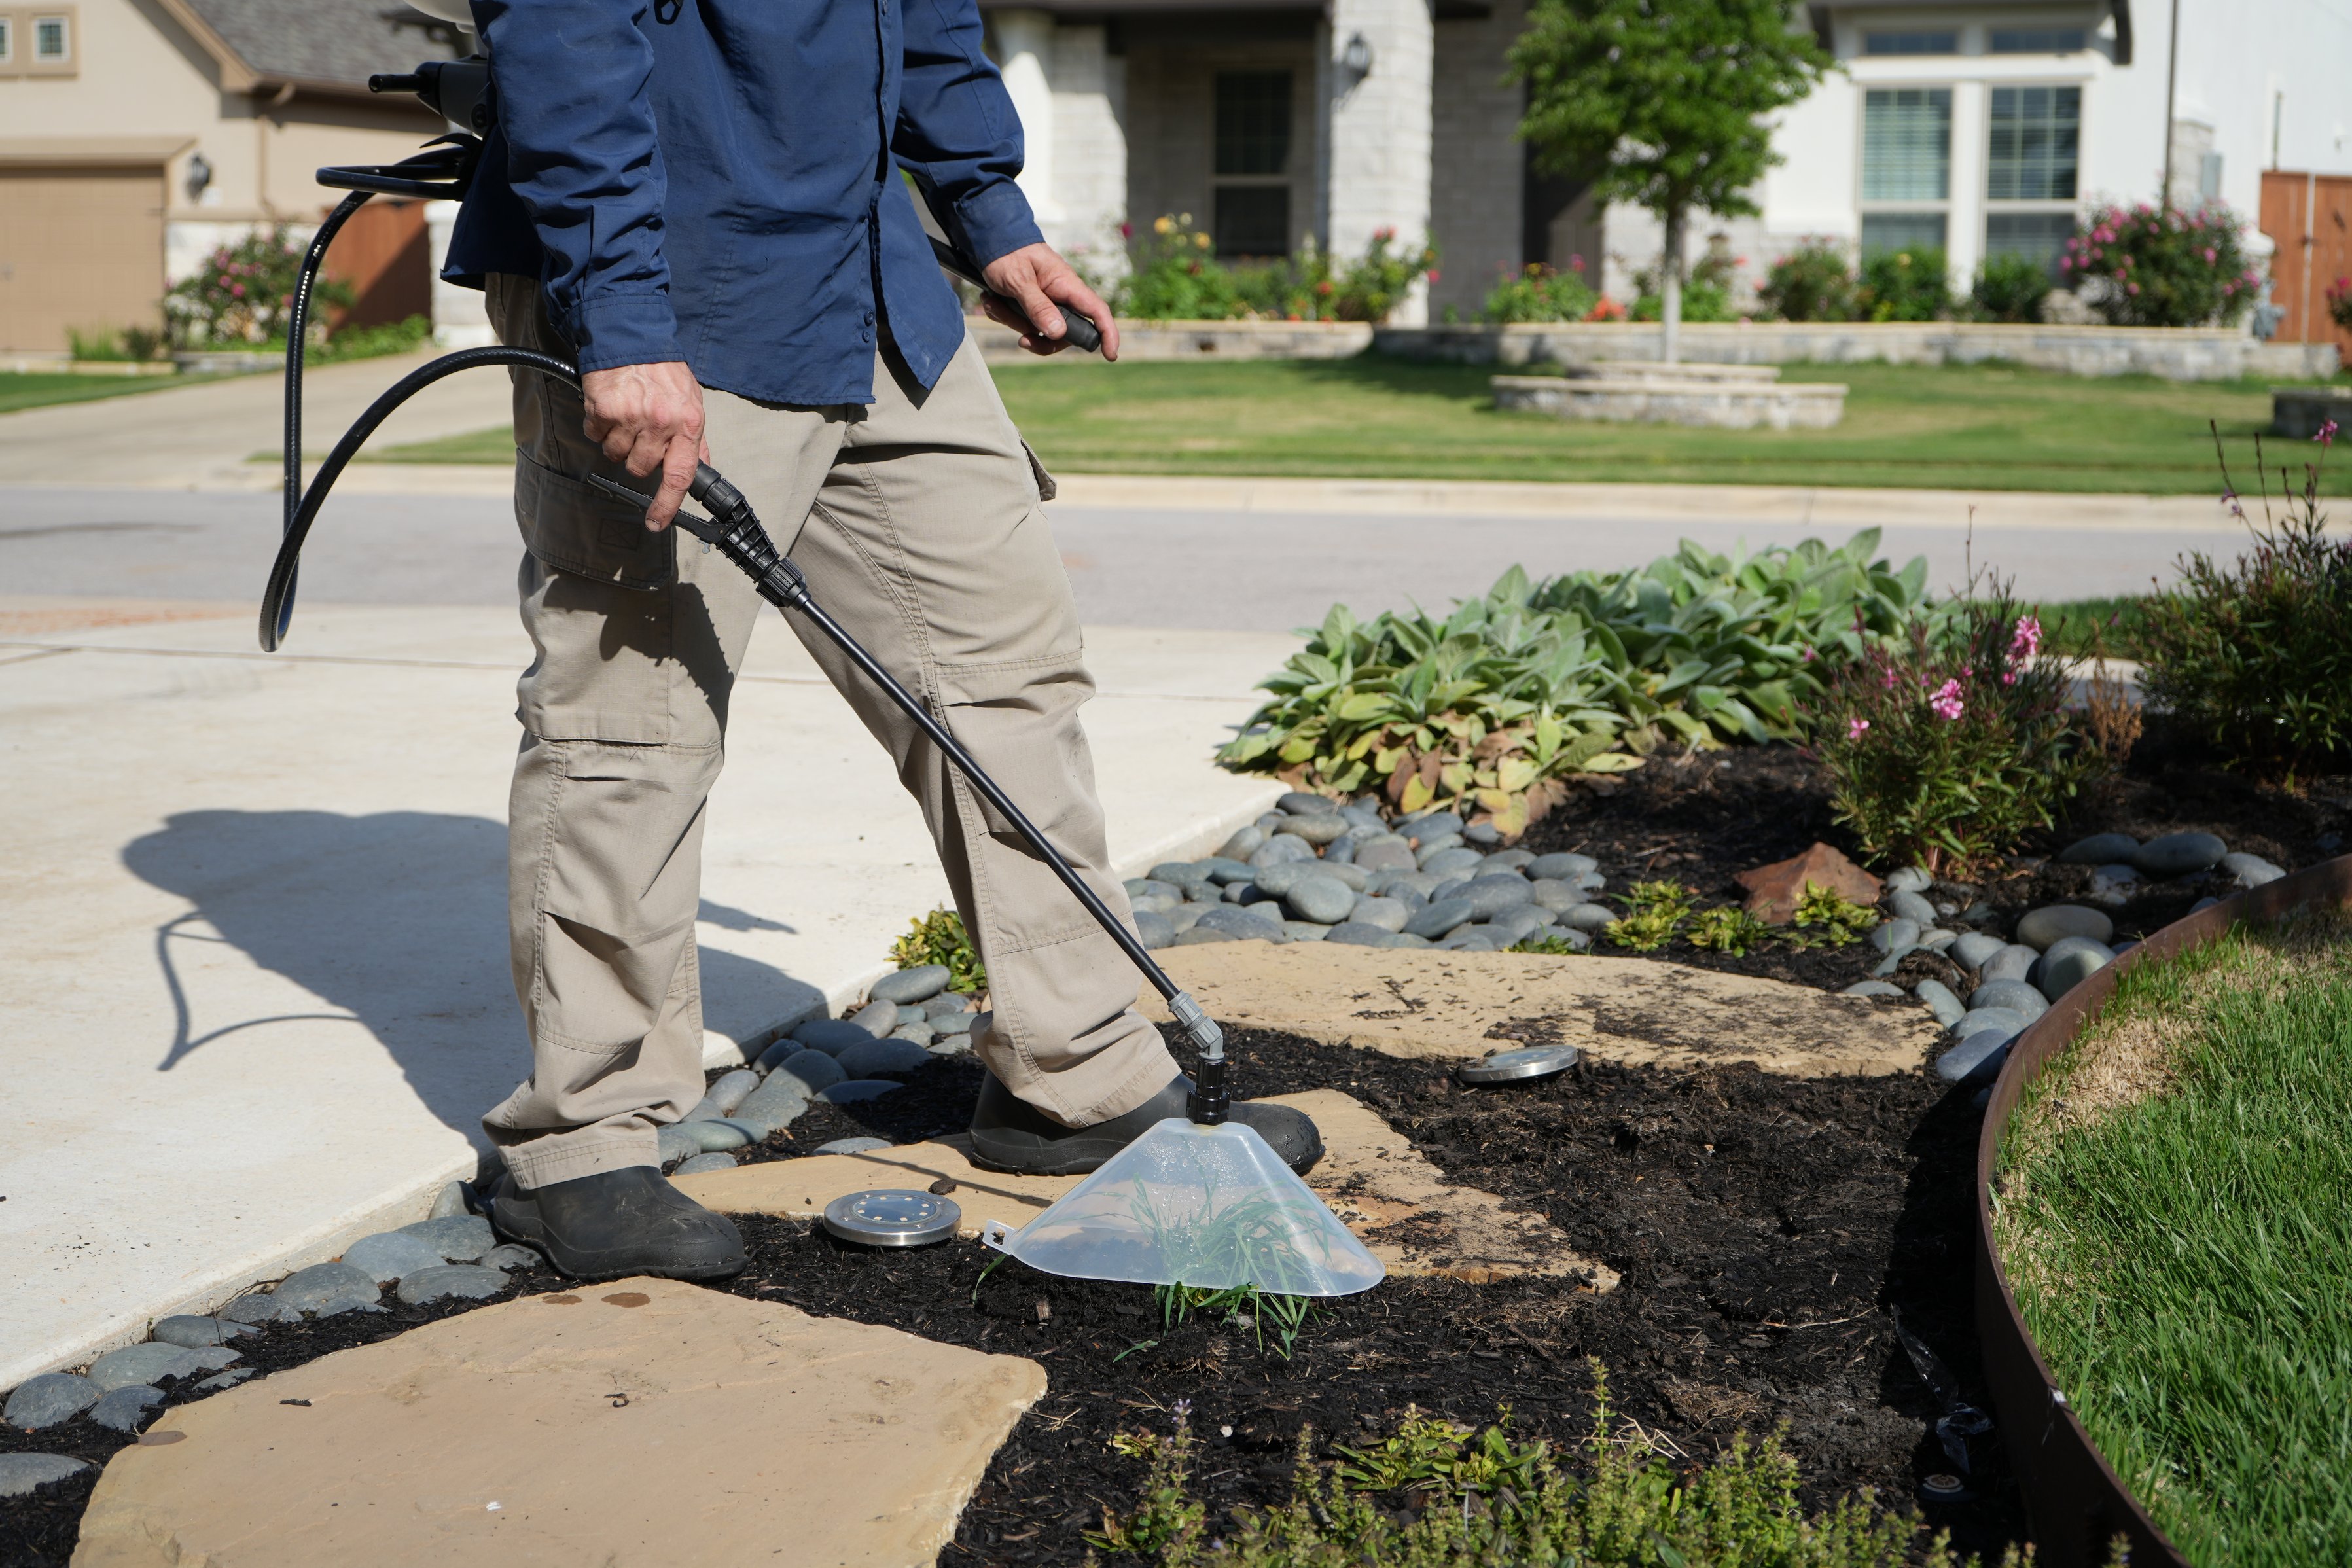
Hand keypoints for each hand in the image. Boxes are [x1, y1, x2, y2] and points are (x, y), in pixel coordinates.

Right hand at [580, 360, 708, 528]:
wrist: (631, 336)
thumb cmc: (663, 371)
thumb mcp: (692, 402)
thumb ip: (695, 439)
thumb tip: (702, 468)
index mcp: (688, 424)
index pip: (680, 476)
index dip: (667, 504)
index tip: (657, 522)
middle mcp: (660, 423)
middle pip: (641, 469)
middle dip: (637, 458)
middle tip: (640, 433)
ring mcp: (630, 417)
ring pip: (616, 455)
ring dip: (617, 441)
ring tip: (626, 415)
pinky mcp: (603, 409)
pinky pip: (596, 435)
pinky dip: (599, 426)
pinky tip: (610, 407)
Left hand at [979, 243, 1119, 359]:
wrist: (988, 239)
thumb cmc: (1006, 252)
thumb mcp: (1018, 280)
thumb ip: (1038, 306)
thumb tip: (1058, 333)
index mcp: (1066, 284)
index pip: (1097, 311)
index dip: (1108, 333)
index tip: (1110, 355)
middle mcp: (1060, 295)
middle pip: (1065, 332)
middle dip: (1041, 339)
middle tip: (1022, 340)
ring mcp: (1045, 301)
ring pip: (1038, 329)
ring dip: (1013, 321)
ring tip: (994, 302)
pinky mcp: (1030, 304)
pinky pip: (1021, 322)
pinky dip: (1004, 315)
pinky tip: (992, 300)